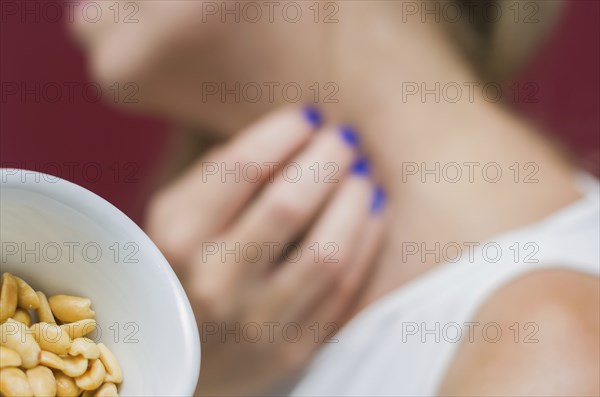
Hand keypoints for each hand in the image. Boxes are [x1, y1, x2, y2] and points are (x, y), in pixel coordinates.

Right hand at [146, 107, 385, 394]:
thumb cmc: (181, 272)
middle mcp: (212, 284)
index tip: (306, 115)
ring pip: (327, 250)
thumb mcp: (173, 221)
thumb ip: (216, 177)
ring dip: (354, 200)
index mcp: (174, 242)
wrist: (182, 359)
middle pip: (288, 205)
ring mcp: (254, 323)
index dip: (282, 133)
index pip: (239, 170)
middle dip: (326, 159)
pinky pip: (343, 288)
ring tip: (361, 174)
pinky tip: (370, 214)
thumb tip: (288, 133)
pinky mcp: (290, 349)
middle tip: (342, 138)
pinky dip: (366, 241)